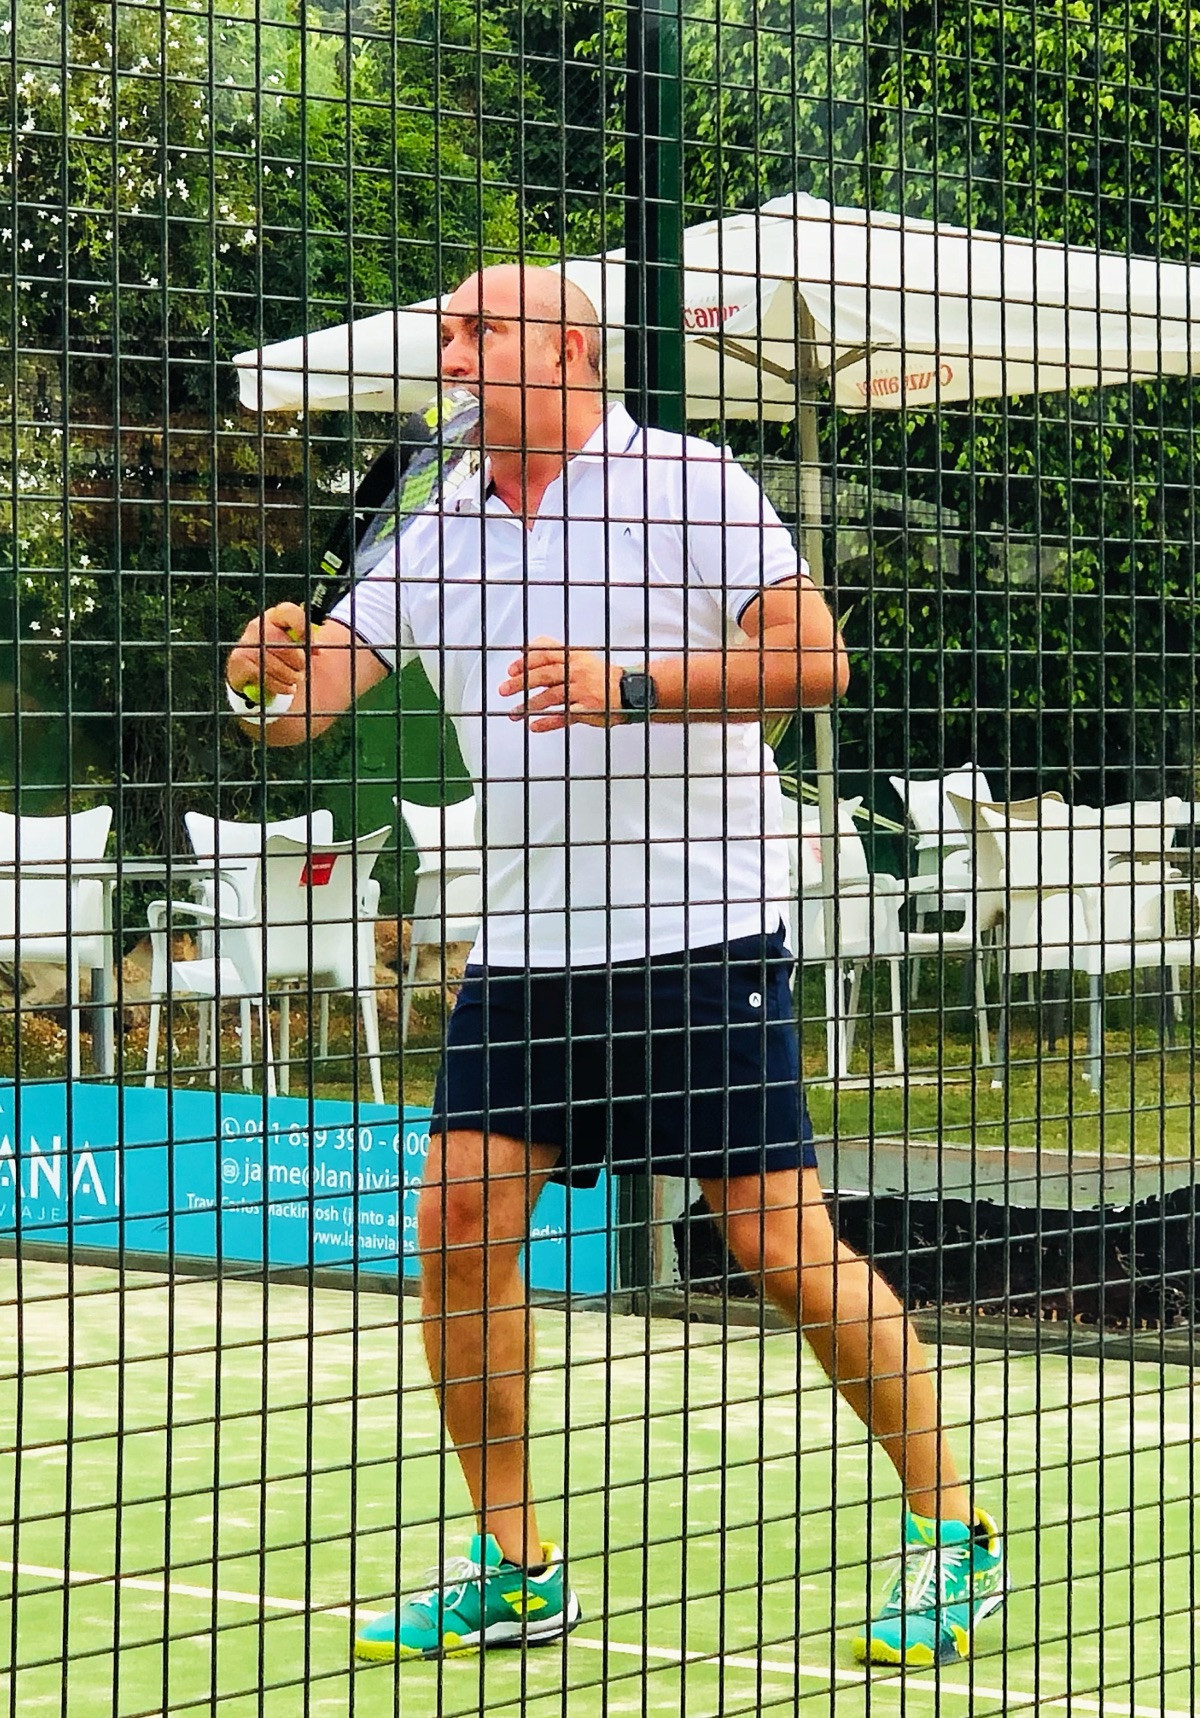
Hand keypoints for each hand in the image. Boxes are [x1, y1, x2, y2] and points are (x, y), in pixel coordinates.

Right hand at [226, 602, 317, 701]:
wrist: (250, 672)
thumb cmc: (279, 655)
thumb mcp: (293, 645)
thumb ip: (306, 643)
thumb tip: (317, 650)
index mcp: (275, 617)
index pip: (289, 612)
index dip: (304, 629)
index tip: (316, 650)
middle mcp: (258, 626)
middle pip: (283, 644)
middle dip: (298, 661)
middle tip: (304, 671)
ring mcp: (246, 641)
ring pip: (273, 663)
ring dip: (289, 676)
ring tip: (296, 680)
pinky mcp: (238, 659)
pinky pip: (263, 675)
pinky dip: (279, 685)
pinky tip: (287, 687)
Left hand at [498, 636, 624, 732]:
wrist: (631, 691)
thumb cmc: (602, 678)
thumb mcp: (581, 660)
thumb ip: (558, 660)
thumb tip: (527, 658)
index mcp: (575, 657)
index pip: (546, 653)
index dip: (526, 660)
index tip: (510, 670)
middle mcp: (578, 671)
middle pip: (544, 674)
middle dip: (521, 683)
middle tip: (504, 690)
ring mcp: (584, 690)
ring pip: (551, 696)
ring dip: (529, 705)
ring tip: (514, 712)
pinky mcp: (589, 709)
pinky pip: (564, 717)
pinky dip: (548, 722)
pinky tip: (534, 726)